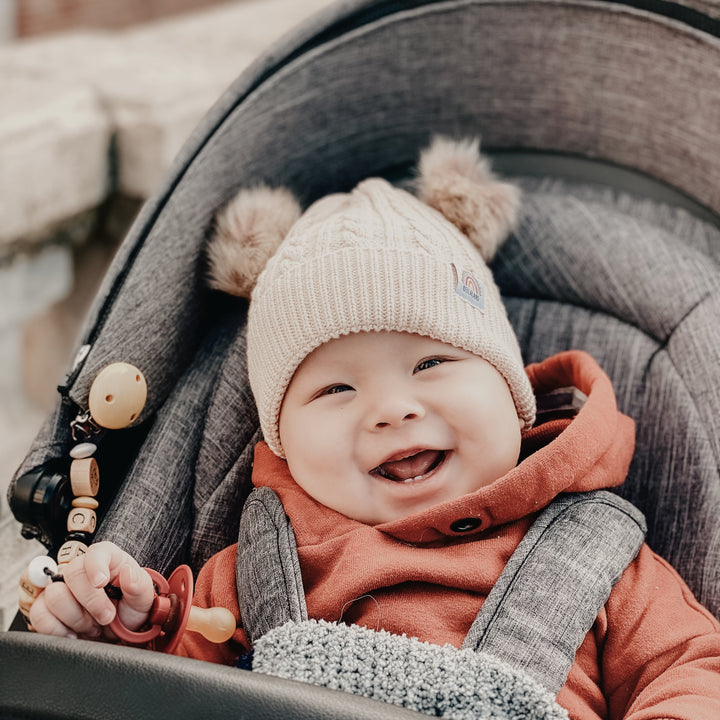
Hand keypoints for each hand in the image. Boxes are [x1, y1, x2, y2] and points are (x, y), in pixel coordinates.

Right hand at [28, 541, 154, 639]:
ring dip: (75, 618)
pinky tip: (73, 634)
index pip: (96, 552)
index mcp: (107, 559)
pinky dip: (56, 629)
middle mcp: (81, 569)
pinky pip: (38, 615)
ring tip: (91, 626)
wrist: (116, 635)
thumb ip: (138, 585)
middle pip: (72, 574)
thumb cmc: (129, 609)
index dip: (96, 565)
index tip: (101, 582)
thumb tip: (128, 572)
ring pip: (54, 595)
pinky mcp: (46, 608)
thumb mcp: (142, 599)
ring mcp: (61, 588)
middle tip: (106, 618)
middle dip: (91, 602)